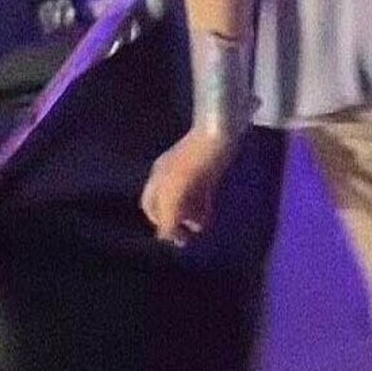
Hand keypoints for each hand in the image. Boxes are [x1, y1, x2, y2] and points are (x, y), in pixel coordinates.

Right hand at [140, 128, 236, 246]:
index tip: (174, 237)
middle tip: (187, 238)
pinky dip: (201, 206)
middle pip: (168, 205)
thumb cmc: (195, 162)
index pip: (151, 207)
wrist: (220, 132)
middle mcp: (170, 174)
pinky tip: (208, 213)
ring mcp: (190, 172)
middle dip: (175, 222)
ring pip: (185, 201)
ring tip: (200, 225)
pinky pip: (200, 194)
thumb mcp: (176, 192)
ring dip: (190, 216)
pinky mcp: (208, 170)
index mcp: (158, 177)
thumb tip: (164, 237)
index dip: (159, 224)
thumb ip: (168, 216)